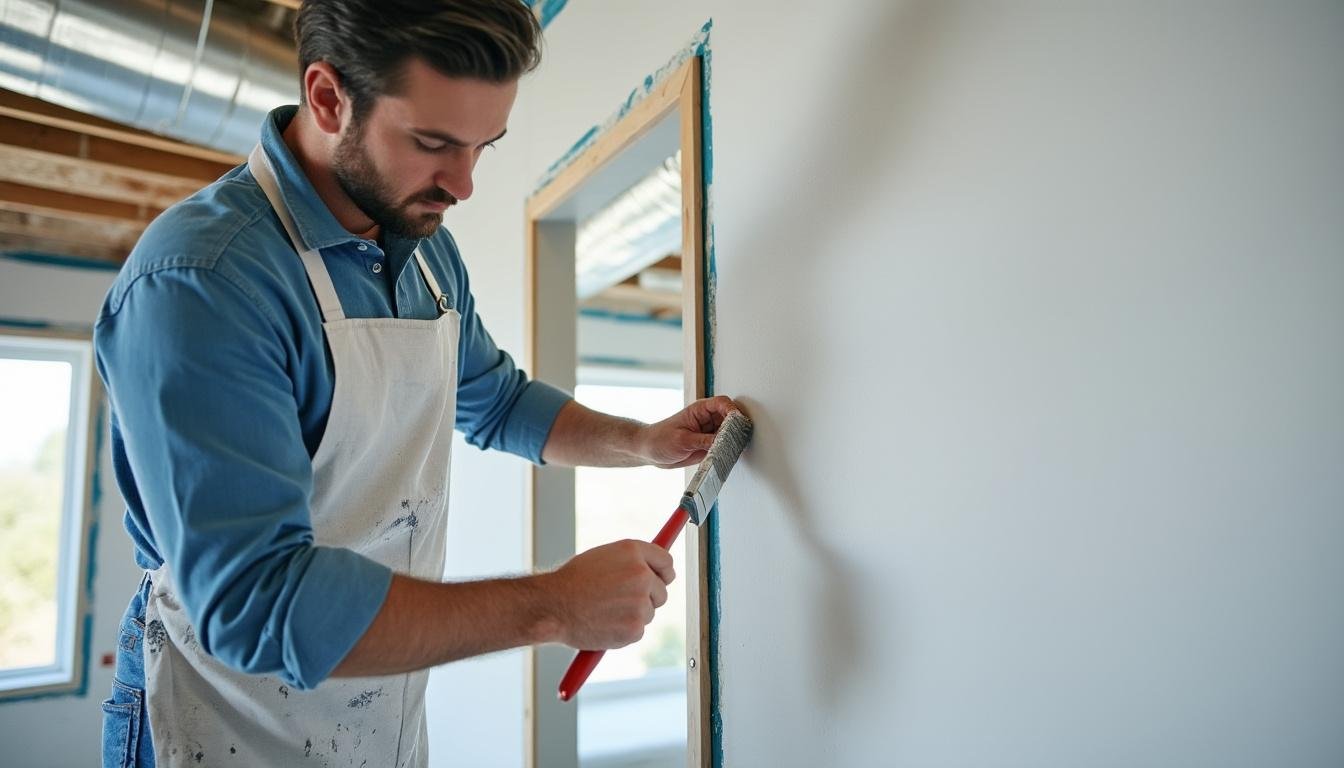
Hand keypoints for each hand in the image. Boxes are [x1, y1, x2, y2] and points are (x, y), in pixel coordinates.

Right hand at [543, 540, 675, 649]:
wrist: (552, 606)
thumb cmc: (571, 582)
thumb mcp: (602, 558)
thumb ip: (630, 562)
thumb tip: (652, 571)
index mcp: (633, 551)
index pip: (666, 561)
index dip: (663, 572)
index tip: (662, 579)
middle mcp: (641, 574)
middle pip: (662, 591)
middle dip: (647, 597)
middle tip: (622, 601)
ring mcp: (640, 602)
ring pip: (649, 612)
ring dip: (633, 614)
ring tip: (604, 610)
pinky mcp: (635, 628)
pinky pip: (638, 630)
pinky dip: (624, 631)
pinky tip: (603, 623)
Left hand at [639, 395, 740, 468]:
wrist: (649, 451)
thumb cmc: (659, 439)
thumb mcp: (682, 440)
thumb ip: (705, 441)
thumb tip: (724, 442)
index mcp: (699, 410)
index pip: (722, 403)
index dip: (732, 411)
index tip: (738, 422)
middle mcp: (707, 419)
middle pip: (729, 418)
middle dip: (735, 428)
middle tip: (735, 440)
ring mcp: (708, 433)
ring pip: (728, 433)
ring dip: (731, 441)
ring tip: (730, 450)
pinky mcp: (708, 445)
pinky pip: (722, 446)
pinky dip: (726, 451)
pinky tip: (725, 456)